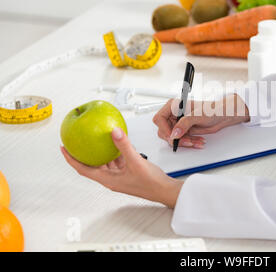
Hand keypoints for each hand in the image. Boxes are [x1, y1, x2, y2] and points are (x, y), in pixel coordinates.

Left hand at [61, 127, 182, 207]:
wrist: (164, 190)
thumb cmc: (151, 183)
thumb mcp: (135, 162)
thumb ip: (124, 146)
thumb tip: (114, 132)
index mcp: (109, 180)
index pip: (83, 169)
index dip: (72, 159)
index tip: (64, 148)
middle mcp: (112, 179)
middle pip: (92, 165)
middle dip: (83, 154)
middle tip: (77, 142)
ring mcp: (120, 176)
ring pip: (105, 163)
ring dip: (100, 152)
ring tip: (95, 140)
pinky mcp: (128, 172)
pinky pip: (116, 161)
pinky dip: (114, 152)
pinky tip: (117, 143)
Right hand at [153, 94, 249, 147]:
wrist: (223, 115)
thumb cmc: (213, 109)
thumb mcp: (198, 115)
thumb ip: (185, 123)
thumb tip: (174, 133)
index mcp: (174, 105)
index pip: (159, 118)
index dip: (164, 129)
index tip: (173, 136)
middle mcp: (174, 114)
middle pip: (164, 131)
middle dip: (176, 138)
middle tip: (187, 141)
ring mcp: (178, 123)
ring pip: (173, 138)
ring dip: (184, 142)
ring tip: (196, 141)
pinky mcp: (184, 130)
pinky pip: (181, 140)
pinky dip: (189, 143)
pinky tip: (198, 141)